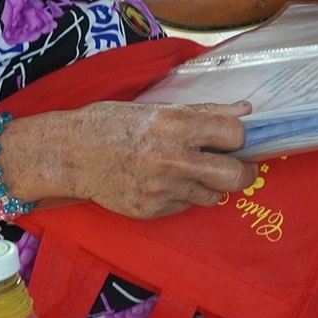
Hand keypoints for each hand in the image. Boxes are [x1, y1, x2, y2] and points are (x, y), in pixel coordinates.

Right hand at [9, 100, 257, 218]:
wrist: (71, 154)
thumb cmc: (113, 122)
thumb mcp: (158, 107)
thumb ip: (204, 112)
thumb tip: (244, 109)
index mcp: (176, 125)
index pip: (235, 135)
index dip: (240, 137)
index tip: (235, 138)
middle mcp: (173, 159)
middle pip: (234, 175)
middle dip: (245, 172)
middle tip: (241, 167)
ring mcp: (163, 189)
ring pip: (213, 195)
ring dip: (211, 184)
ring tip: (192, 171)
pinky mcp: (152, 211)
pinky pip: (184, 206)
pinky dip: (182, 195)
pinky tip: (163, 181)